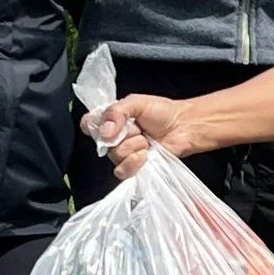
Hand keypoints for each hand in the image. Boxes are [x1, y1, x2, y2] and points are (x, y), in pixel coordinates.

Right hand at [80, 93, 194, 178]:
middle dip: (124, 134)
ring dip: (134, 147)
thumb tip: (105, 131)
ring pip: (115, 156)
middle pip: (103, 143)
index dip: (94, 126)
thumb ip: (116, 111)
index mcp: (112, 120)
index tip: (109, 124)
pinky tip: (146, 154)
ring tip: (146, 141)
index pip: (89, 124)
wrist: (184, 127)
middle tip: (139, 128)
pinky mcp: (135, 167)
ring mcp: (124, 153)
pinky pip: (122, 171)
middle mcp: (115, 138)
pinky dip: (134, 162)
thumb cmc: (164, 112)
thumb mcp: (137, 102)